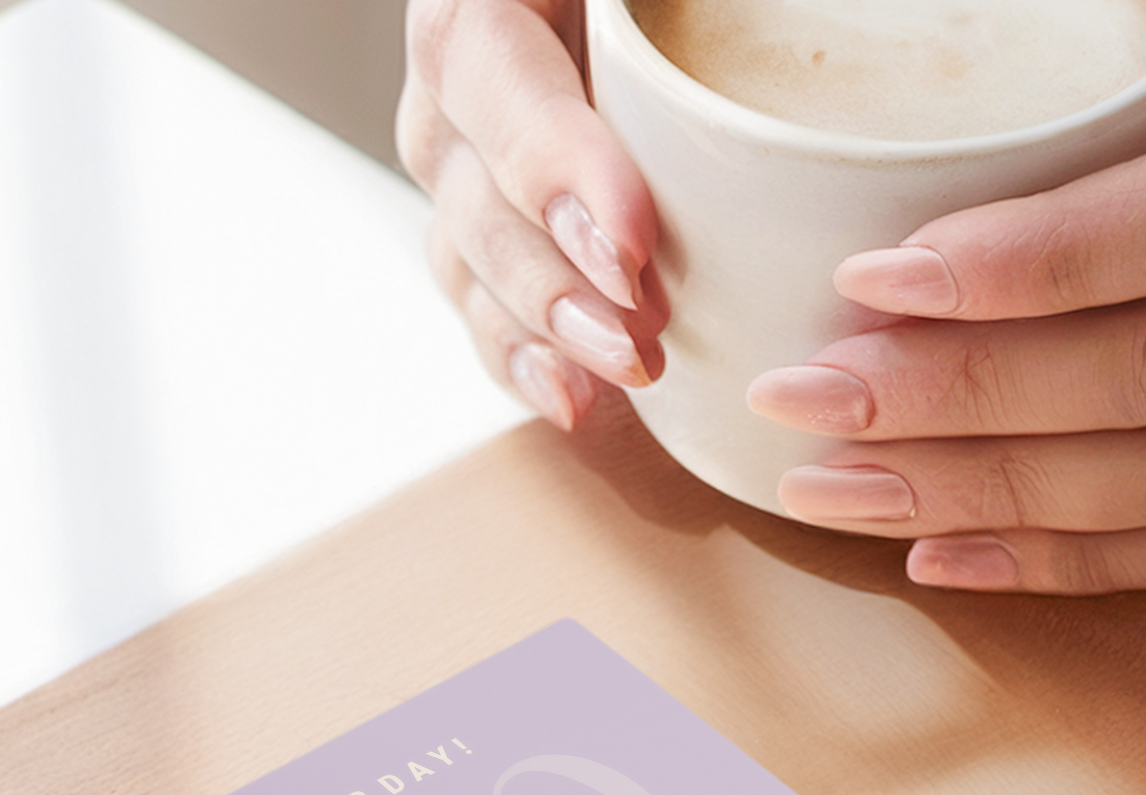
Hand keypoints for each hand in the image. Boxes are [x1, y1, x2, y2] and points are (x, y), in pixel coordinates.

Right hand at [397, 0, 662, 429]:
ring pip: (472, 259)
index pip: (481, 63)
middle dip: (556, 273)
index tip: (633, 237)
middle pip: (472, 184)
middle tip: (642, 328)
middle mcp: (456, 81)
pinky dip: (527, 363)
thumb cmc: (690, 1)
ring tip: (630, 371)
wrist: (679, 20)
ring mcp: (466, 168)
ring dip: (548, 328)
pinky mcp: (497, 239)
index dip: (550, 161)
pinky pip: (485, 311)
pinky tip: (578, 404)